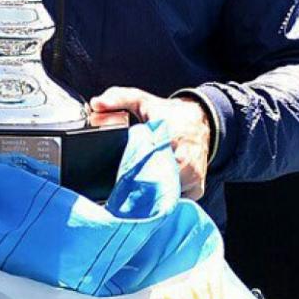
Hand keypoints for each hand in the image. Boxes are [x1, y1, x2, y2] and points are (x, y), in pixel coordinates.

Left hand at [90, 86, 211, 199]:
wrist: (202, 122)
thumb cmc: (168, 114)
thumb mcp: (142, 100)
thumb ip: (118, 98)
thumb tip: (96, 104)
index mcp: (169, 135)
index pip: (146, 159)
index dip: (130, 168)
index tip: (119, 173)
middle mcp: (184, 158)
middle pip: (154, 182)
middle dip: (138, 184)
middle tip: (124, 185)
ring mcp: (193, 176)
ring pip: (165, 194)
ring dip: (151, 192)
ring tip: (140, 185)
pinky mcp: (197, 189)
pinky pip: (176, 199)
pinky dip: (165, 197)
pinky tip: (157, 187)